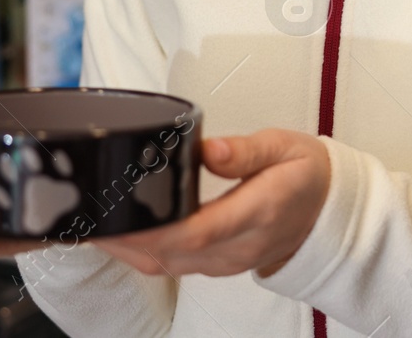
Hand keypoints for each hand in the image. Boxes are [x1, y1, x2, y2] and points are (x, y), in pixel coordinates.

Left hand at [95, 128, 329, 279]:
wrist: (327, 211)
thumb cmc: (306, 173)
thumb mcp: (286, 146)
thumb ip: (246, 150)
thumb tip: (208, 150)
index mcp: (259, 213)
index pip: (198, 231)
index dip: (152, 228)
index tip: (117, 212)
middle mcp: (239, 247)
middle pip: (170, 253)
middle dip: (122, 238)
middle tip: (84, 211)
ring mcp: (227, 263)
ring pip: (165, 265)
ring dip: (126, 248)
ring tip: (90, 220)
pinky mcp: (217, 266)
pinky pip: (170, 266)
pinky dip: (140, 252)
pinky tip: (119, 231)